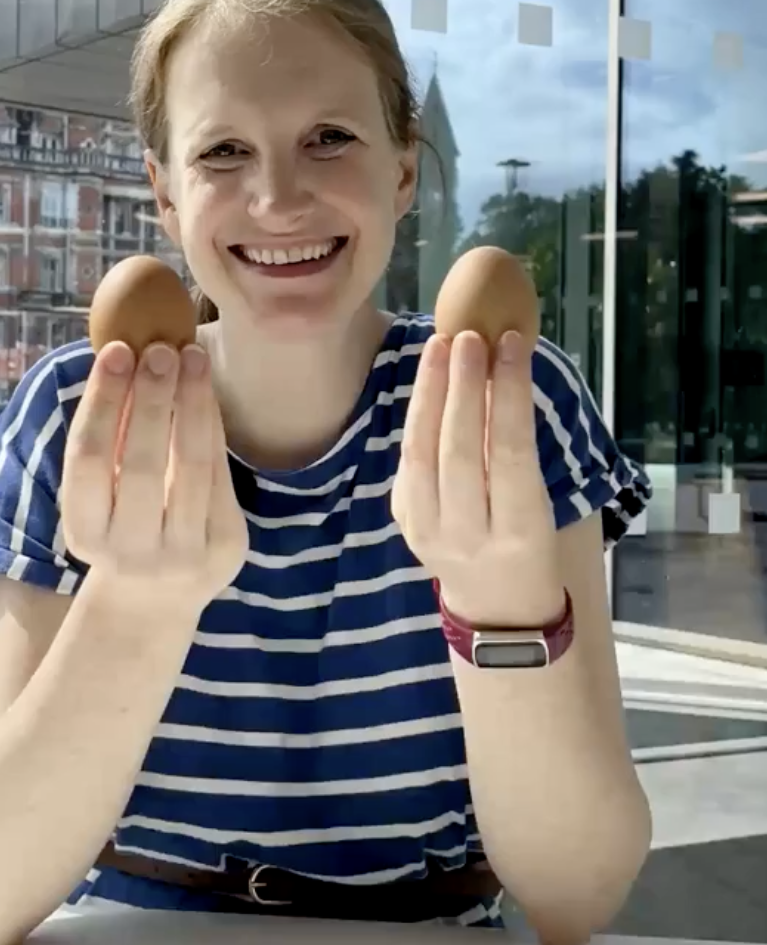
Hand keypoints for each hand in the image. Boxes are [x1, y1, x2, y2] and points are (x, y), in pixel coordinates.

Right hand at [62, 341, 247, 612]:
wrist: (155, 600)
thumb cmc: (120, 526)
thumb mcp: (99, 497)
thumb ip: (108, 441)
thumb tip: (126, 355)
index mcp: (84, 533)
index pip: (89, 460)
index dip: (102, 403)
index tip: (116, 352)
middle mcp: (131, 551)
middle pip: (141, 464)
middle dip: (151, 400)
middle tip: (159, 347)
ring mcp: (184, 554)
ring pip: (190, 466)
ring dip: (192, 403)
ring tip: (192, 355)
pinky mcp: (226, 547)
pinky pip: (220, 474)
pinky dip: (213, 427)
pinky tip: (206, 390)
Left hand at [392, 330, 564, 627]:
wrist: (498, 607)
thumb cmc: (531, 543)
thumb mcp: (540, 504)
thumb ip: (514, 448)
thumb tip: (498, 366)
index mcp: (519, 531)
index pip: (510, 451)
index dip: (507, 393)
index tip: (509, 343)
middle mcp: (469, 536)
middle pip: (458, 450)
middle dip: (462, 387)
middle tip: (469, 337)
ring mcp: (428, 533)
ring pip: (422, 453)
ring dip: (430, 394)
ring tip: (441, 346)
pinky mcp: (403, 522)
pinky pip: (407, 463)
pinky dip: (418, 419)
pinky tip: (428, 382)